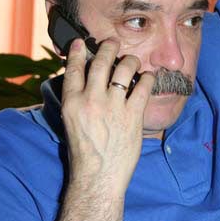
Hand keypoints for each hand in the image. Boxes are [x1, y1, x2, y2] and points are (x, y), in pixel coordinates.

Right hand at [61, 38, 154, 195]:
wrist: (98, 177)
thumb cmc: (84, 154)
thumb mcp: (71, 123)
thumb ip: (78, 102)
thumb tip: (87, 84)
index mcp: (72, 103)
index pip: (74, 69)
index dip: (78, 52)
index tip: (81, 43)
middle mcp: (91, 100)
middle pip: (101, 62)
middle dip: (109, 48)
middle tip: (113, 43)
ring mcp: (113, 107)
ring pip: (124, 69)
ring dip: (130, 60)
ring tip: (132, 61)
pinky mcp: (133, 115)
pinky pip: (143, 86)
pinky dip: (147, 78)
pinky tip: (148, 77)